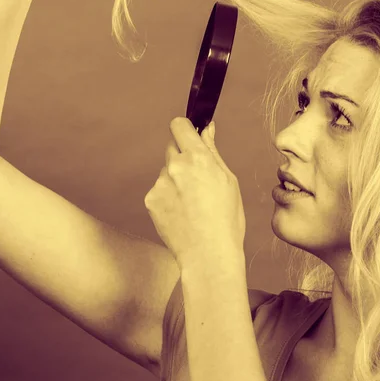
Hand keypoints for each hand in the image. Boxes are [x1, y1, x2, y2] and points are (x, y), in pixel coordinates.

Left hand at [144, 118, 246, 268]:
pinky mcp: (150, 200)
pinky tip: (182, 214)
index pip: (179, 125)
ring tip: (192, 205)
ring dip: (175, 181)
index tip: (190, 136)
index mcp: (198, 158)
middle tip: (198, 181)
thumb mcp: (228, 181)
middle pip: (172, 148)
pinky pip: (159, 191)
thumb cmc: (225, 221)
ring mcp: (160, 184)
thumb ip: (213, 152)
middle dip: (183, 158)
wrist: (208, 254)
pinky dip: (168, 198)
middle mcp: (175, 167)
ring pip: (166, 172)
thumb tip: (207, 130)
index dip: (185, 129)